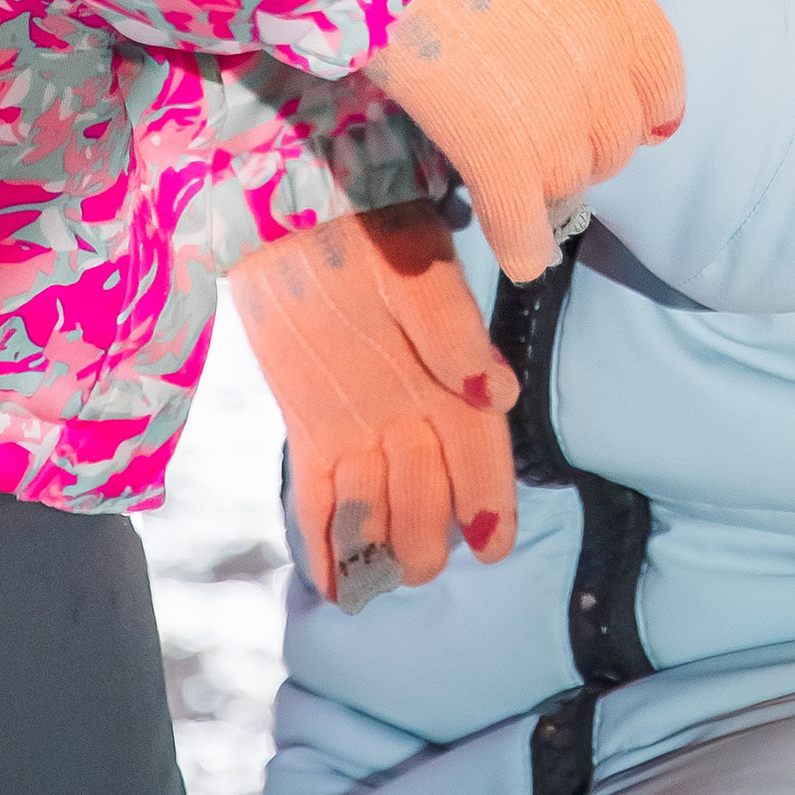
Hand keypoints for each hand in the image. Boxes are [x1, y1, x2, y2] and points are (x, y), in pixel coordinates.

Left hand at [228, 205, 518, 609]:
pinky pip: (319, 498)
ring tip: (368, 584)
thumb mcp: (417, 270)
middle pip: (429, 497)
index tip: (491, 547)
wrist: (295, 209)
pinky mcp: (310, 427)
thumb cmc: (371, 227)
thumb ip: (452, 331)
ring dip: (376, 549)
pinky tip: (328, 585)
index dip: (490, 502)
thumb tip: (499, 396)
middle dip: (424, 534)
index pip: (481, 455)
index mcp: (449, 376)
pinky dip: (323, 543)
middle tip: (409, 560)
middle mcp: (410, 411)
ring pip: (377, 508)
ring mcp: (358, 424)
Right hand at [364, 0, 683, 283]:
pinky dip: (525, 245)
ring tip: (517, 165)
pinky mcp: (497, 160)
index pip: (663, 81)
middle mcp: (603, 75)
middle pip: (619, 141)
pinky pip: (526, 229)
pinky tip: (520, 250)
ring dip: (552, 181)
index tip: (626, 108)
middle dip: (591, 139)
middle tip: (545, 123)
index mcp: (624, 10)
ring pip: (574, 182)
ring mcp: (554, 124)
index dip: (643, 99)